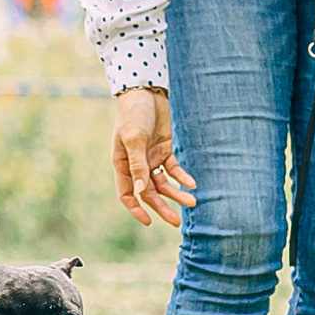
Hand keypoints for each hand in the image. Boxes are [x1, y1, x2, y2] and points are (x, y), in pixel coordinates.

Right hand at [111, 88, 196, 226]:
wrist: (146, 92)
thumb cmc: (134, 114)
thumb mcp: (134, 139)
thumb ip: (138, 165)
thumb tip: (140, 192)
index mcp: (122, 164)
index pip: (126, 194)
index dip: (136, 209)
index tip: (149, 222)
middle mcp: (136, 165)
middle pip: (149, 193)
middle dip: (162, 207)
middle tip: (176, 221)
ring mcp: (151, 159)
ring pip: (164, 183)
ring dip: (176, 193)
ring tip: (192, 202)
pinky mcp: (164, 151)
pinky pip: (174, 169)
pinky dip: (182, 177)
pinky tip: (192, 184)